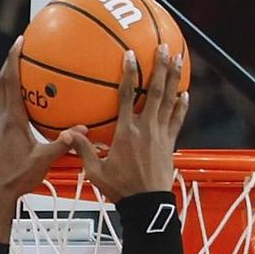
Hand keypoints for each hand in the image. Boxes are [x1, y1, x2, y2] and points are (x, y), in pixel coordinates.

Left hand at [0, 46, 83, 220]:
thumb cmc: (18, 177)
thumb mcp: (43, 161)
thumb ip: (61, 144)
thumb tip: (81, 130)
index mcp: (13, 119)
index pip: (11, 81)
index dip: (14, 58)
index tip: (20, 41)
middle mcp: (4, 117)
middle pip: (2, 81)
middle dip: (10, 61)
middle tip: (21, 46)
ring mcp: (2, 125)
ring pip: (2, 92)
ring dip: (10, 76)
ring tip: (24, 65)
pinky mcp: (3, 133)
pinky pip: (8, 105)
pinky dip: (15, 94)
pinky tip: (29, 98)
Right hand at [72, 43, 187, 198]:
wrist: (146, 206)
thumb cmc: (121, 190)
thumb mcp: (96, 172)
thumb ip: (84, 150)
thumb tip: (70, 133)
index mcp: (126, 133)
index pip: (126, 96)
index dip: (128, 74)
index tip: (129, 54)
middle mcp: (145, 128)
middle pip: (155, 91)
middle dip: (160, 67)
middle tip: (164, 47)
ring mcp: (160, 135)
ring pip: (169, 100)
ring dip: (174, 78)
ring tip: (178, 58)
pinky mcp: (170, 144)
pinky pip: (177, 120)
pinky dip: (181, 106)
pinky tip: (185, 94)